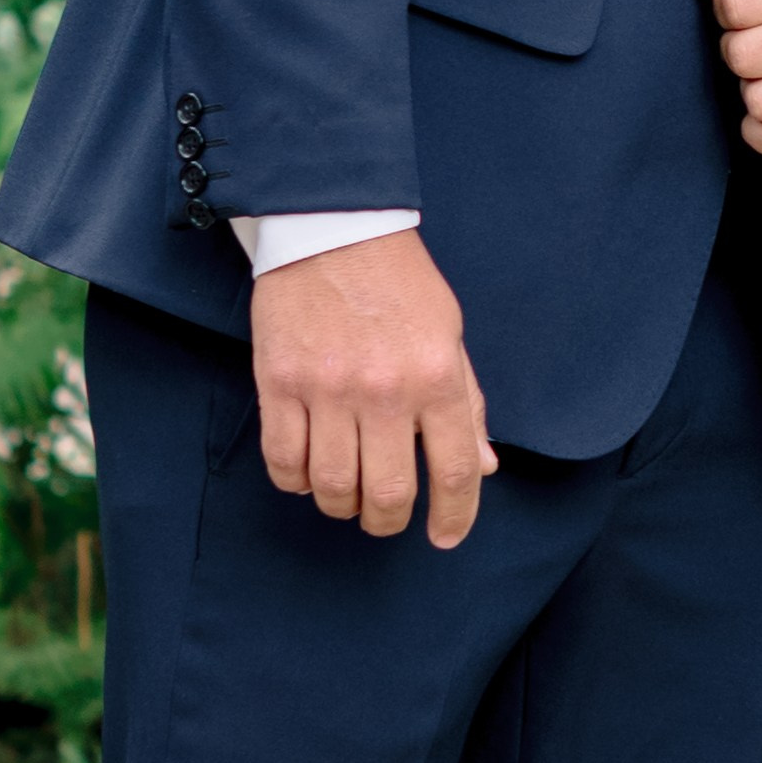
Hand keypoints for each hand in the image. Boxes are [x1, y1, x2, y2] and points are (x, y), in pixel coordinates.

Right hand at [250, 227, 496, 548]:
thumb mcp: (449, 333)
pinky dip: (298, 481)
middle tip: (386, 515)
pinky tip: (309, 469)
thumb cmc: (398, 282)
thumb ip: (466, 402)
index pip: (455, 469)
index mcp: (436, 374)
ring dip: (343, 505)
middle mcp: (385, 388)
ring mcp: (328, 389)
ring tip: (348, 493)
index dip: (455, 515)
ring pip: (333, 489)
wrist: (333, 227)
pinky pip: (285, 463)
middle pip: (389, 494)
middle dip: (389, 520)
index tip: (446, 535)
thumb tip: (482, 467)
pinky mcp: (279, 384)